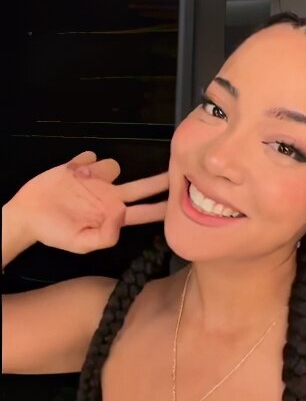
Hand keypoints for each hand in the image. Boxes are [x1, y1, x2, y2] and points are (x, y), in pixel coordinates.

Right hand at [9, 151, 168, 254]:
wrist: (27, 215)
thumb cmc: (54, 233)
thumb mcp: (80, 244)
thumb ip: (105, 236)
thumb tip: (121, 214)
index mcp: (113, 214)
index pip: (144, 211)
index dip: (162, 207)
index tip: (183, 200)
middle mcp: (109, 195)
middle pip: (142, 186)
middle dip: (160, 179)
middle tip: (179, 168)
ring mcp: (96, 180)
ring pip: (113, 165)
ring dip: (98, 171)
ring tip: (79, 181)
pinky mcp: (80, 165)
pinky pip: (90, 156)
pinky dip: (82, 163)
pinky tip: (71, 173)